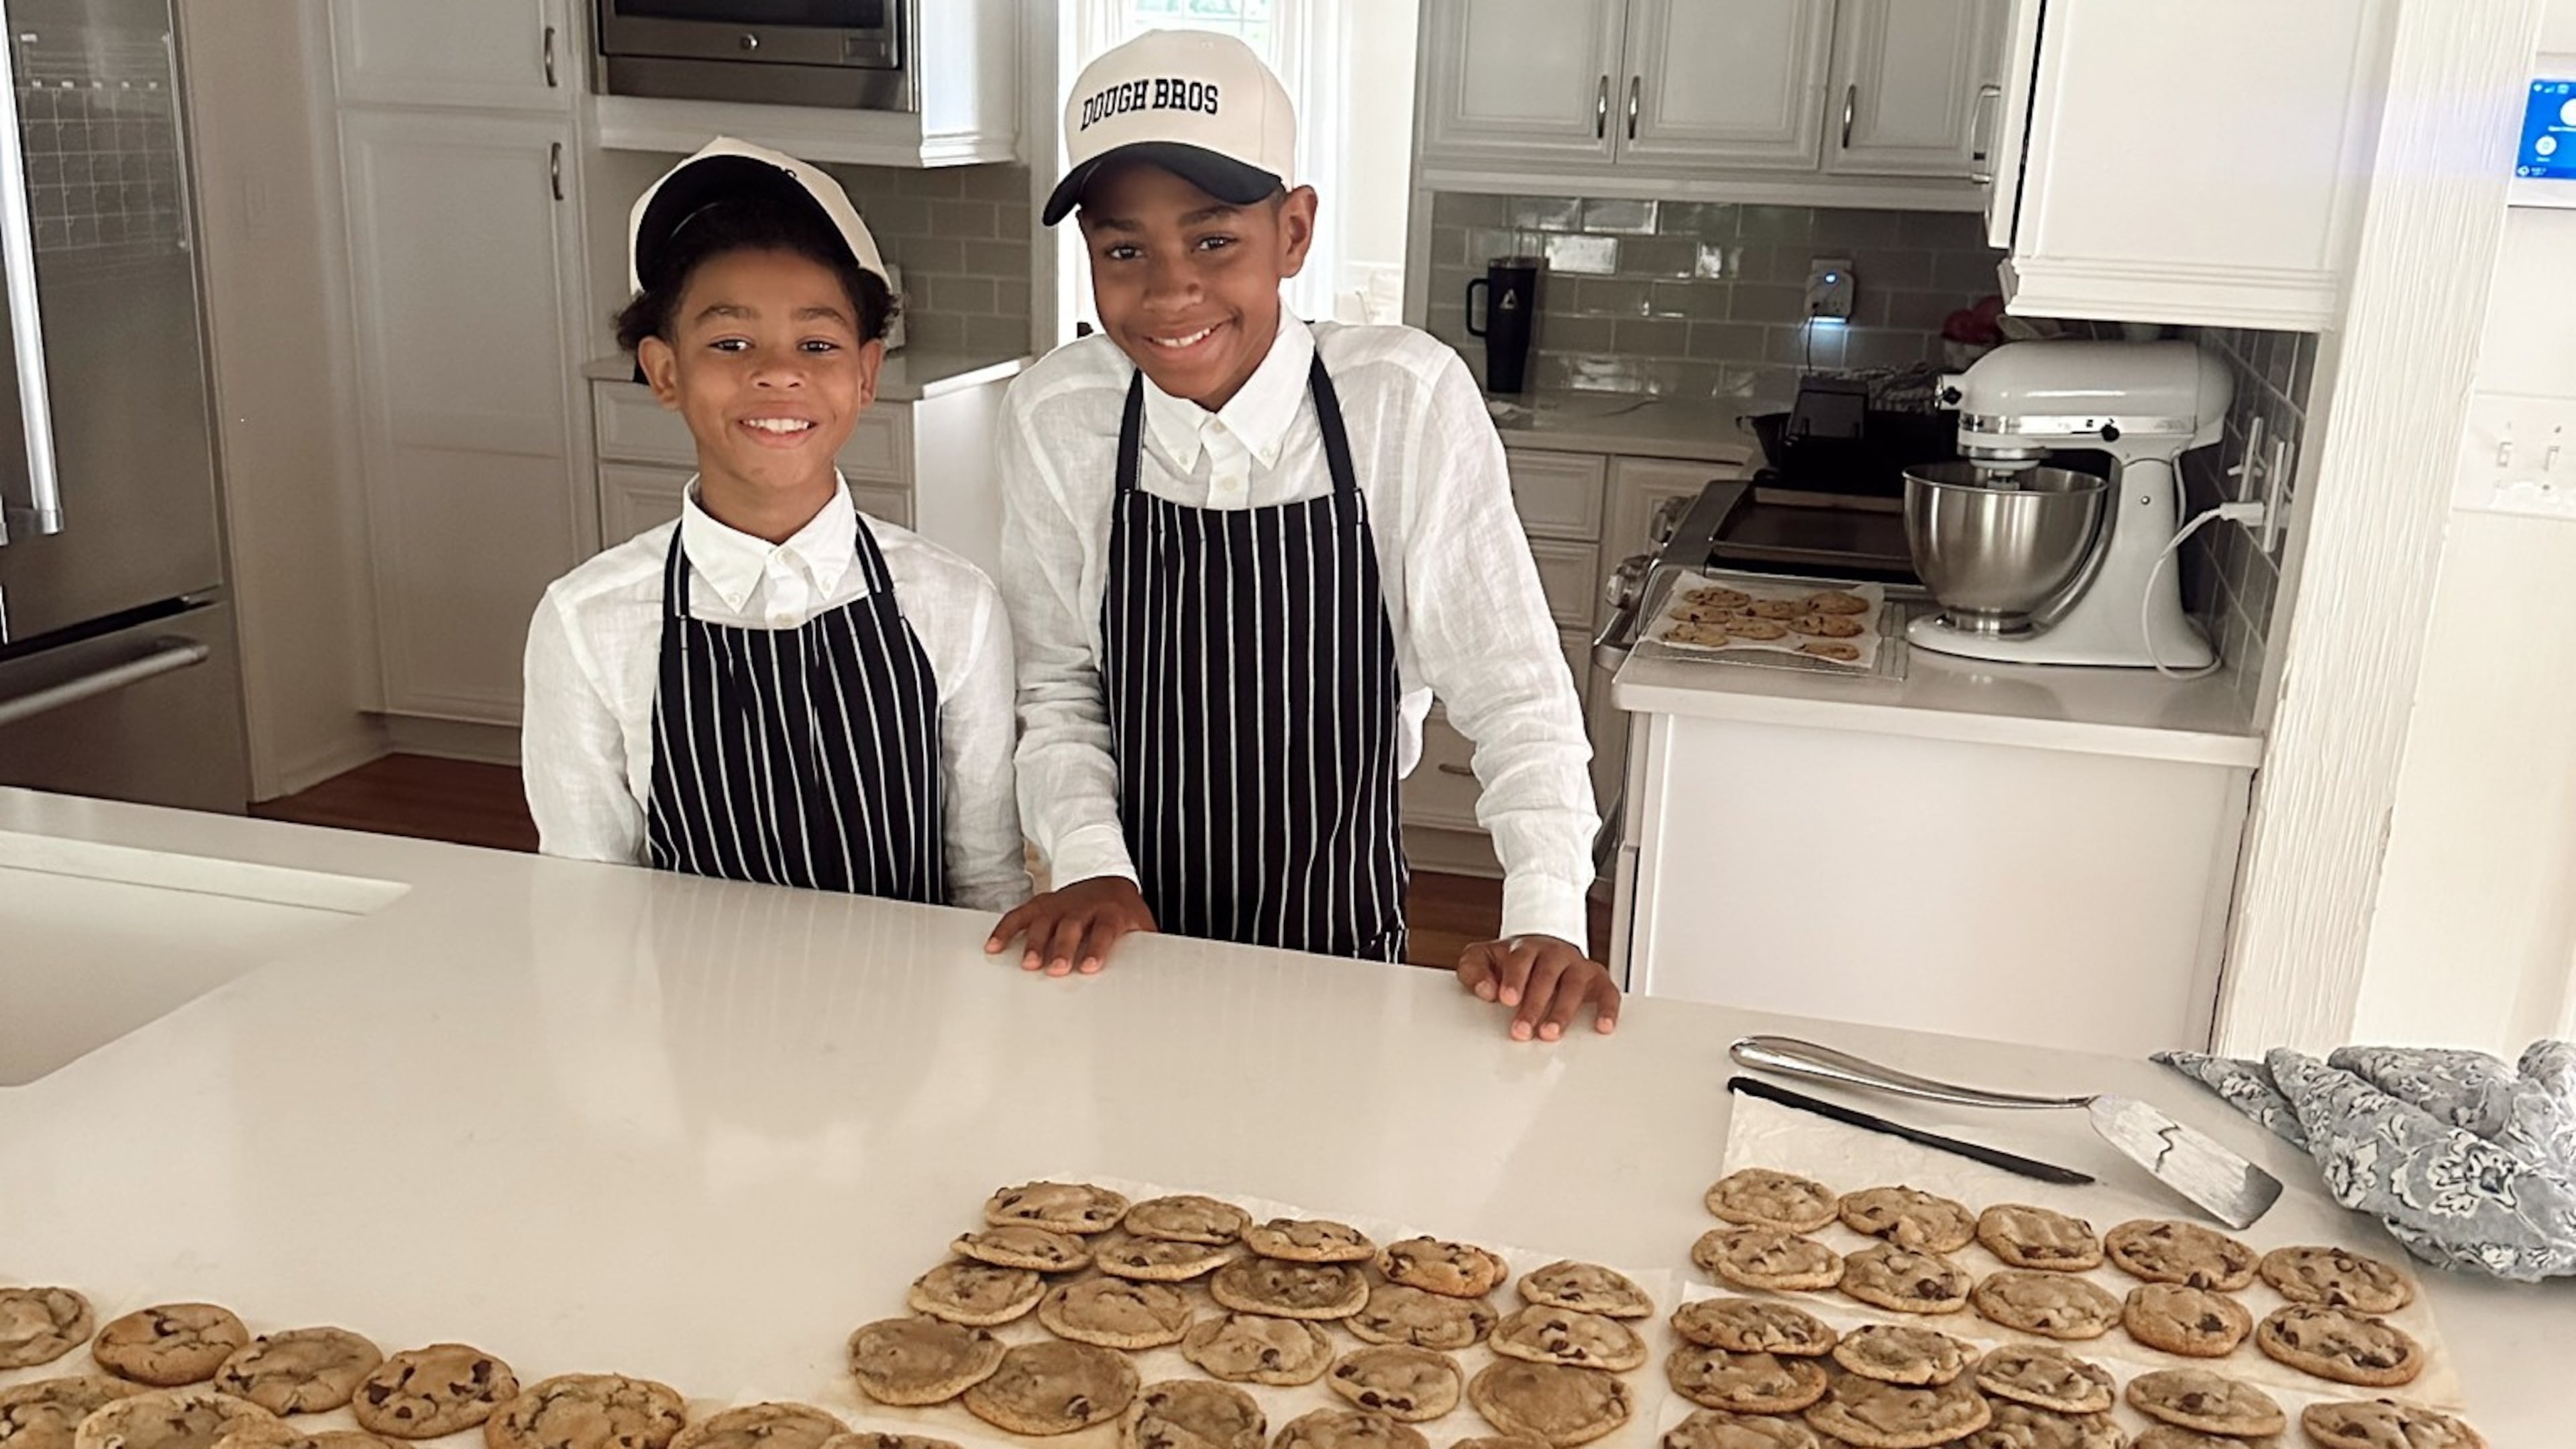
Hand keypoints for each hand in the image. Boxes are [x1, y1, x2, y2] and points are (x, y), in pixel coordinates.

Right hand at [985, 875, 1157, 975]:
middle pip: (1071, 927)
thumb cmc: (1124, 912)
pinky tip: (994, 947)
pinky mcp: (1041, 904)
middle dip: (1062, 948)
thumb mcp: (1141, 924)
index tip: (1089, 966)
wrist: (1108, 879)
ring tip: (1028, 964)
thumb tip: (1159, 975)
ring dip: (1035, 942)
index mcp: (1111, 913)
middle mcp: (1083, 907)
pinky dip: (1006, 929)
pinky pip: (1020, 915)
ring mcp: (1060, 904)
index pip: (1104, 930)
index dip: (1097, 948)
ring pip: (1045, 921)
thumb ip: (1147, 946)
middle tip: (1055, 969)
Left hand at [1456, 935, 1620, 1041]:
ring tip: (1550, 1033)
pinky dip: (1608, 1009)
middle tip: (1522, 1029)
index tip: (1506, 999)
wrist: (1540, 950)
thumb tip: (1486, 990)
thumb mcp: (1482, 958)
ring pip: (1574, 985)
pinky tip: (1602, 1026)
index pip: (1521, 960)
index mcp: (1525, 948)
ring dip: (1563, 1011)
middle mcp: (1554, 954)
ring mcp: (1577, 966)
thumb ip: (1474, 970)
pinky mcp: (1597, 980)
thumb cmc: (1510, 962)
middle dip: (1534, 1004)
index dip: (1515, 979)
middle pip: (1547, 975)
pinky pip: (1608, 992)